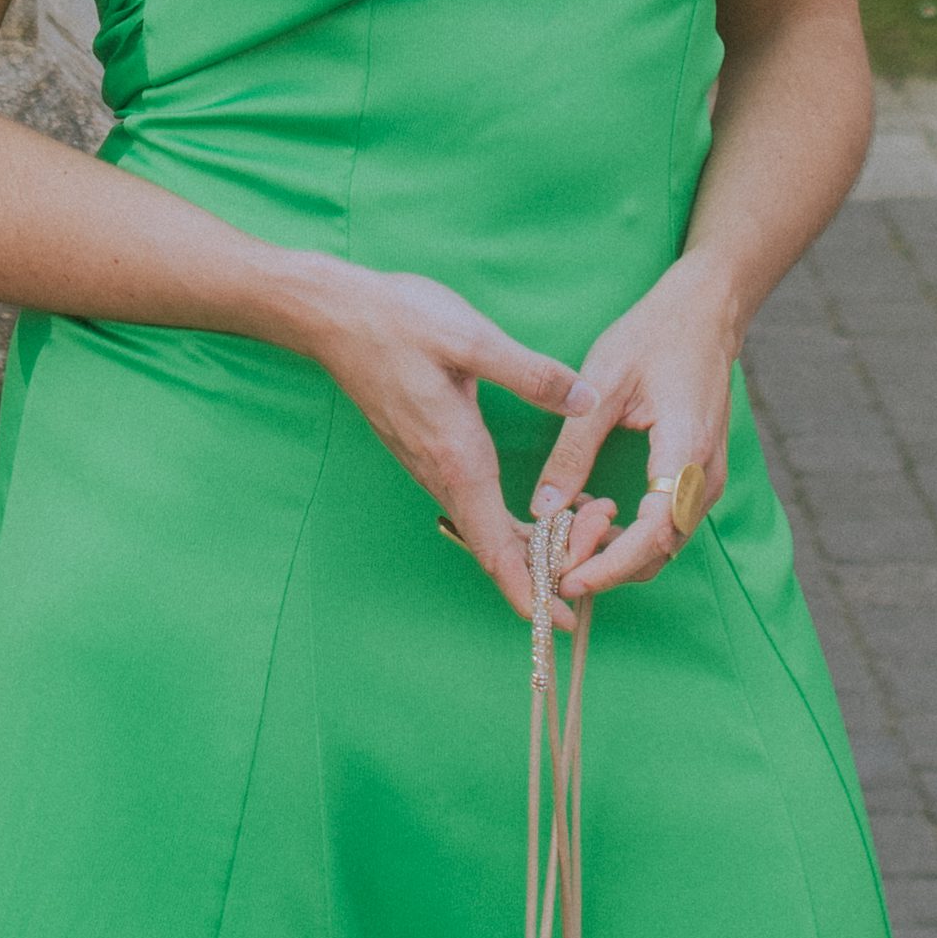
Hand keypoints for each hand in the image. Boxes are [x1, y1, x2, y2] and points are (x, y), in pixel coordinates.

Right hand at [287, 260, 590, 616]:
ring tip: (588, 528)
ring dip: (534, 542)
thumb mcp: (472, 339)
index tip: (560, 622)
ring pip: (486, 526)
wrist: (334, 315)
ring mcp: (431, 464)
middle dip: (548, 565)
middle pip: (496, 546)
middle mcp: (442, 473)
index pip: (495, 547)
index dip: (530, 591)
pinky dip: (513, 518)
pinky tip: (544, 505)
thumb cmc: (399, 323)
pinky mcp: (428, 450)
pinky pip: (475, 503)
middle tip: (602, 549)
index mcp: (457, 458)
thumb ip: (532, 374)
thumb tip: (586, 399)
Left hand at [535, 257, 737, 601]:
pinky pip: (666, 523)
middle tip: (552, 558)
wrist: (705, 312)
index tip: (566, 578)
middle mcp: (705, 476)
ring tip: (563, 532)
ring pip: (663, 543)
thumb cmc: (654, 336)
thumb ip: (573, 450)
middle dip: (605, 566)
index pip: (652, 535)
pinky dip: (628, 533)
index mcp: (685, 451)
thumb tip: (542, 508)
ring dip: (615, 551)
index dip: (609, 565)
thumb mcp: (603, 385)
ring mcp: (707, 478)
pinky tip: (590, 510)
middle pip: (659, 551)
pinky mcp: (698, 475)